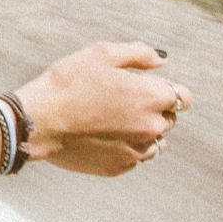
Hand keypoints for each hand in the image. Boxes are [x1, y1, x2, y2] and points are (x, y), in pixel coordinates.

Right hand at [14, 42, 191, 175]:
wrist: (38, 121)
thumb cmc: (67, 83)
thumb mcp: (101, 54)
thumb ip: (139, 54)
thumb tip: (162, 60)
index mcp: (152, 97)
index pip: (184, 97)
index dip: (166, 89)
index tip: (145, 87)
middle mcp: (152, 127)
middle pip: (169, 119)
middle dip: (153, 109)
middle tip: (119, 101)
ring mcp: (137, 150)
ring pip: (155, 141)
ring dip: (142, 131)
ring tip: (111, 121)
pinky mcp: (120, 167)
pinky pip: (134, 157)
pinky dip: (125, 147)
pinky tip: (100, 136)